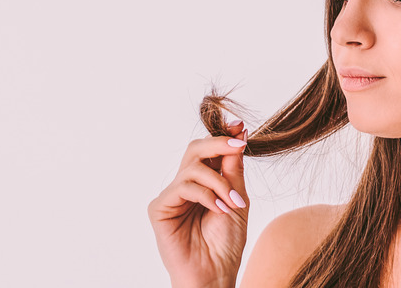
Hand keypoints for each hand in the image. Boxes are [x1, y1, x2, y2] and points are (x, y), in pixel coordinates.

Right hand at [148, 121, 249, 287]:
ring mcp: (171, 196)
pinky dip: (206, 195)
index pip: (210, 151)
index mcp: (205, 182)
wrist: (216, 273)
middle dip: (219, 142)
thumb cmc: (226, 243)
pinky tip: (219, 209)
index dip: (224, 135)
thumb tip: (239, 136)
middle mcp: (186, 185)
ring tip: (233, 202)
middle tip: (240, 144)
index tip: (241, 126)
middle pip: (195, 149)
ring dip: (219, 182)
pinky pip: (184, 187)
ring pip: (192, 167)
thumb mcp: (238, 200)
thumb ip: (234, 170)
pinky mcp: (160, 208)